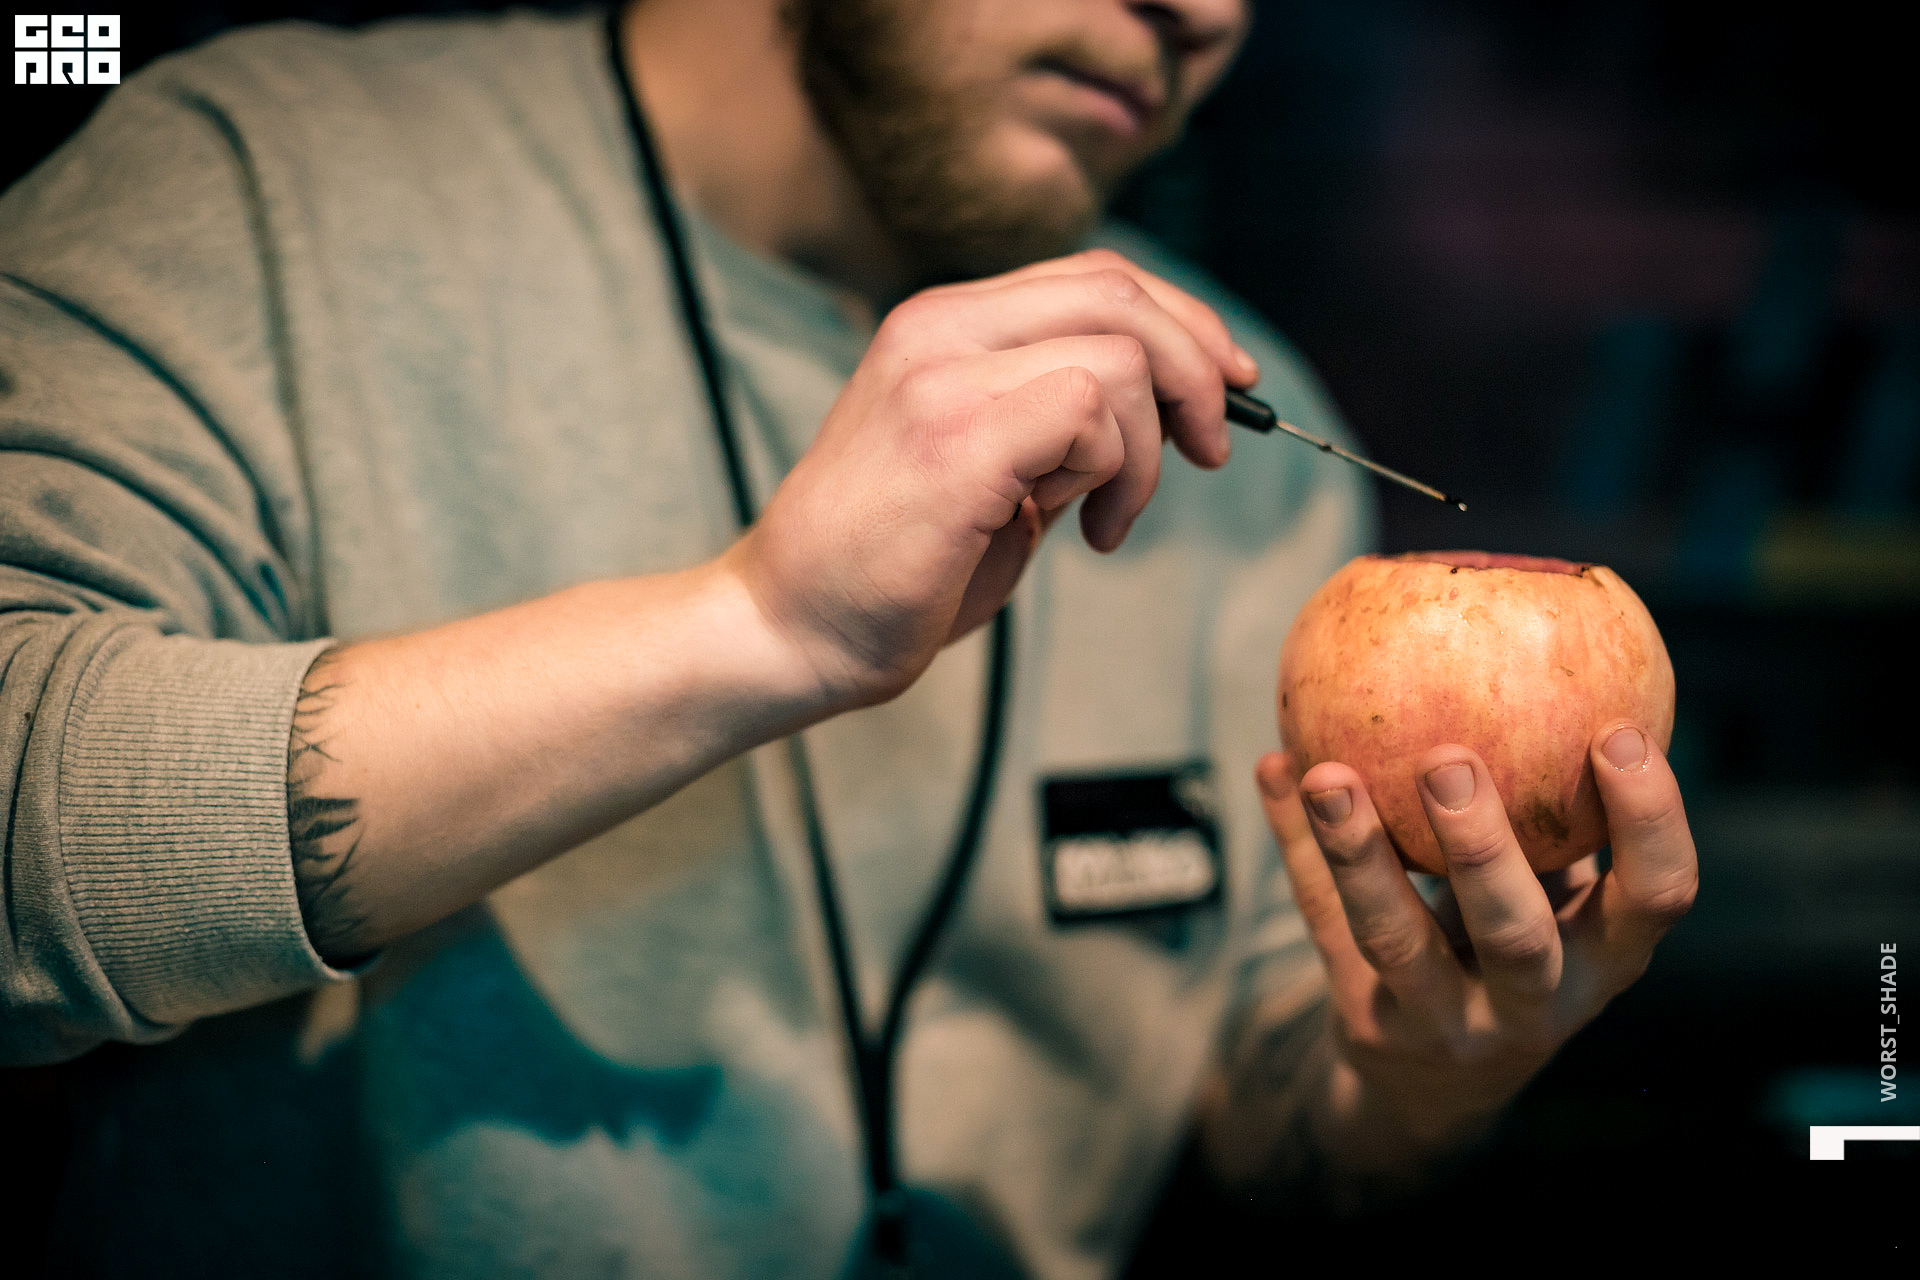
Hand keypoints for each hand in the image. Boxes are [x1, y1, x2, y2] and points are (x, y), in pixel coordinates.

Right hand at [725, 248, 1256, 707]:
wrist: (787, 630)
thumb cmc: (890, 569)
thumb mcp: (987, 470)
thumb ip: (1056, 423)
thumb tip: (1165, 405)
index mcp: (940, 326)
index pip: (1096, 277)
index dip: (1184, 322)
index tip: (1226, 386)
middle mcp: (938, 329)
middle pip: (1121, 292)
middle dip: (1198, 368)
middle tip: (1210, 449)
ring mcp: (942, 374)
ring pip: (1120, 355)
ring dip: (1147, 451)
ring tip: (1107, 521)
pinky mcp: (957, 436)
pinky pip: (1092, 411)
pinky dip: (1117, 473)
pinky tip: (1085, 532)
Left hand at [1254, 722, 1697, 1156]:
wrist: (1434, 1085)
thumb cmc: (1512, 945)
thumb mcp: (1556, 896)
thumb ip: (1560, 809)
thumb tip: (1545, 641)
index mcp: (1605, 960)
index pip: (1657, 898)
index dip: (1649, 822)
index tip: (1618, 732)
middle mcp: (1534, 1003)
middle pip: (1516, 933)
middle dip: (1481, 847)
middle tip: (1446, 758)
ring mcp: (1446, 1023)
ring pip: (1396, 940)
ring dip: (1356, 852)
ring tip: (1325, 773)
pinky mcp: (1368, 1023)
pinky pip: (1323, 925)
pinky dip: (1296, 845)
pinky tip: (1275, 771)